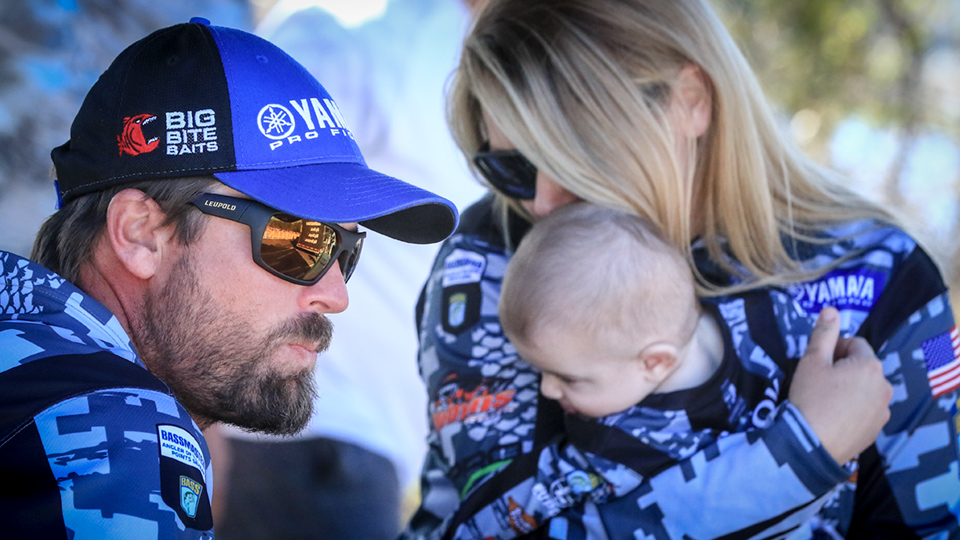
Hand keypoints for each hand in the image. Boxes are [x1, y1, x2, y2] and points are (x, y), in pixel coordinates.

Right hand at [788, 307, 892, 463]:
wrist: (811, 445)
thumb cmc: (810, 397)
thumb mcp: (811, 361)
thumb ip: (823, 334)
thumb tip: (831, 309)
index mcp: (870, 365)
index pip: (855, 344)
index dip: (833, 349)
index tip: (817, 362)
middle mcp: (884, 386)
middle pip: (862, 366)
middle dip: (843, 368)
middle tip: (819, 381)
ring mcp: (883, 410)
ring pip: (865, 389)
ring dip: (849, 388)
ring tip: (825, 401)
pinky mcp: (877, 429)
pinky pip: (865, 409)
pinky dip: (852, 408)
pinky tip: (833, 416)